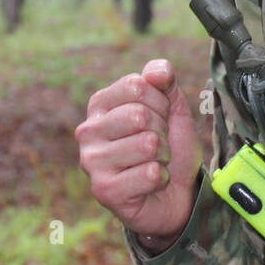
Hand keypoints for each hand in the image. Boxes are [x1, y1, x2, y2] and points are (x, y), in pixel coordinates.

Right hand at [75, 59, 202, 242]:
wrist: (176, 193)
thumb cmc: (169, 147)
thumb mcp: (172, 108)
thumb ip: (165, 81)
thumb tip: (157, 72)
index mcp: (100, 104)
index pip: (137, 85)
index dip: (160, 103)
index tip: (159, 119)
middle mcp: (87, 131)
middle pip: (139, 114)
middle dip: (161, 131)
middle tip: (157, 146)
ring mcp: (91, 162)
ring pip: (146, 144)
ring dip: (162, 156)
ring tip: (153, 163)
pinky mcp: (103, 190)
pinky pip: (149, 173)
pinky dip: (160, 179)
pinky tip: (150, 184)